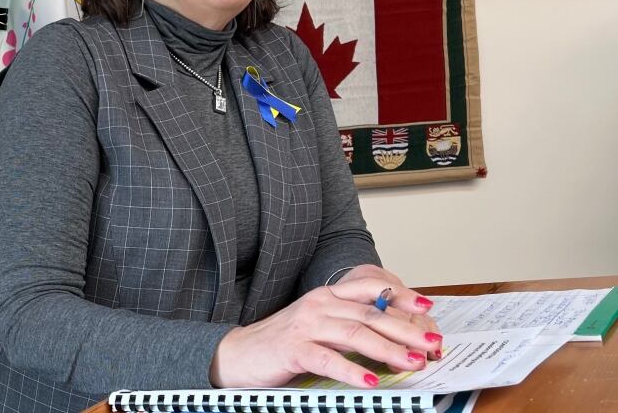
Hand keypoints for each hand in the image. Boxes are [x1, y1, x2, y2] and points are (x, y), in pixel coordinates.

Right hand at [210, 266, 440, 387]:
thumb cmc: (283, 342)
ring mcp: (306, 325)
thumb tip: (391, 336)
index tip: (427, 305)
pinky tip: (371, 382)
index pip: (369, 288)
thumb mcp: (318, 325)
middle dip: (405, 328)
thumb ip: (348, 325)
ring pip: (355, 334)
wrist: (239, 353)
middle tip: (432, 341)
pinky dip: (352, 371)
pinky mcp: (294, 349)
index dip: (399, 295)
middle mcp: (319, 304)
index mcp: (327, 295)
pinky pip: (329, 359)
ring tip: (412, 362)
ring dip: (388, 350)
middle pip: (370, 313)